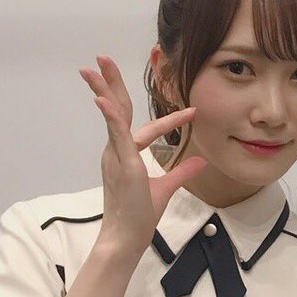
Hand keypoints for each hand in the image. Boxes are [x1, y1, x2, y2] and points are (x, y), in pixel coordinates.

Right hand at [80, 55, 206, 258]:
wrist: (126, 237)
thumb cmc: (140, 215)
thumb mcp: (167, 188)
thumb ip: (181, 172)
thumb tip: (200, 161)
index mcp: (126, 154)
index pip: (147, 129)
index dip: (170, 120)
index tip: (192, 111)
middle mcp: (117, 150)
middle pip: (116, 109)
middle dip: (110, 82)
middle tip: (102, 59)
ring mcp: (116, 155)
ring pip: (112, 114)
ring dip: (105, 88)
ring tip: (96, 65)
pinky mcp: (120, 163)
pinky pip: (115, 134)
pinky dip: (110, 116)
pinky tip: (103, 99)